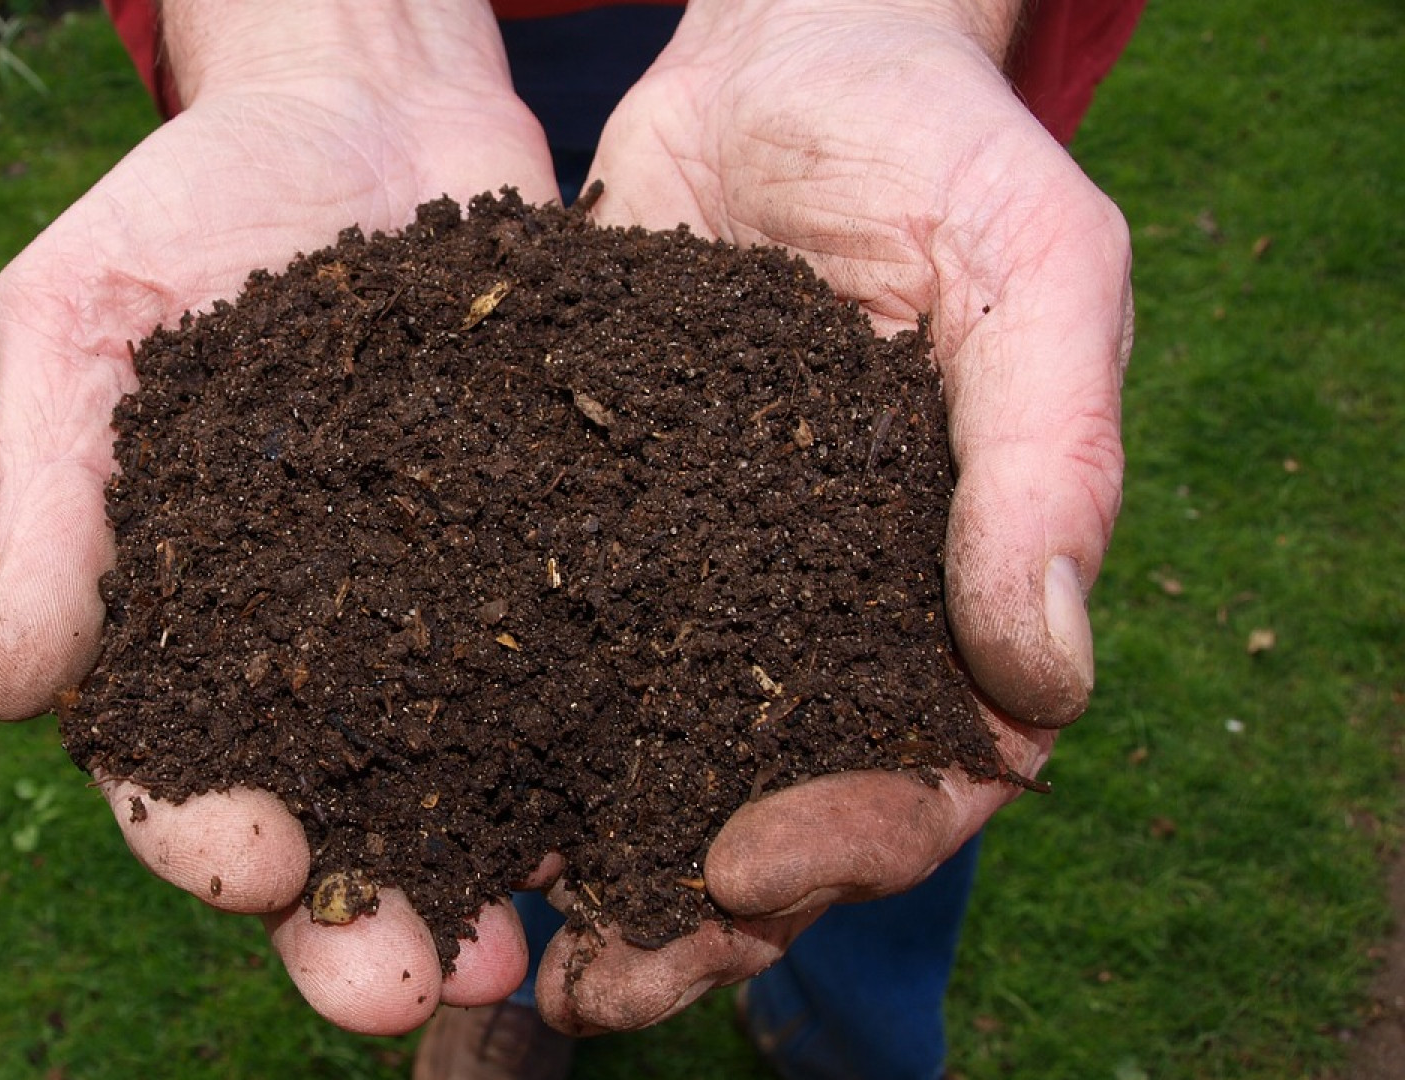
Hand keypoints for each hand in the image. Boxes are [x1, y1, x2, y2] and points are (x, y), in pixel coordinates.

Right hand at [0, 0, 559, 1034]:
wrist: (361, 104)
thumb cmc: (187, 207)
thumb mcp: (78, 322)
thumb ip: (44, 499)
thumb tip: (4, 687)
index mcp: (180, 621)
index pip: (172, 766)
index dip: (202, 833)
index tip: (251, 864)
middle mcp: (313, 650)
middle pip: (326, 821)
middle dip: (353, 922)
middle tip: (400, 989)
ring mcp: (439, 613)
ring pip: (459, 786)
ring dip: (484, 882)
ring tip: (524, 956)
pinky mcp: (548, 560)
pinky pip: (578, 673)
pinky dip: (603, 752)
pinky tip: (642, 811)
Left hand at [531, 0, 1130, 1032]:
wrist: (779, 50)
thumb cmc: (934, 144)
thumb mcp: (1031, 268)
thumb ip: (1050, 460)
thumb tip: (1046, 681)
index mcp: (949, 589)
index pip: (930, 772)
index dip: (851, 841)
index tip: (745, 866)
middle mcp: (821, 613)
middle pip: (772, 809)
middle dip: (692, 910)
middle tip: (596, 983)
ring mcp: (701, 581)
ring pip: (647, 762)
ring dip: (577, 862)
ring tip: (489, 935)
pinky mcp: (588, 528)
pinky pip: (543, 654)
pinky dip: (490, 733)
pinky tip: (412, 788)